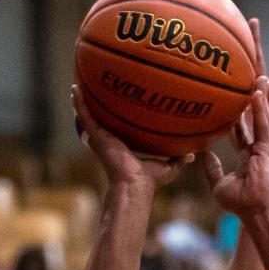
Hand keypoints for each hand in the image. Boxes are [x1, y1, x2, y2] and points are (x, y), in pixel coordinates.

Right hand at [72, 86, 191, 191]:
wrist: (135, 184)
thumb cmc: (149, 181)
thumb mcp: (168, 167)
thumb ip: (179, 159)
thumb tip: (193, 154)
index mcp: (124, 147)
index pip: (120, 130)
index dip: (118, 118)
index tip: (118, 105)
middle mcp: (110, 141)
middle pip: (102, 120)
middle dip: (98, 107)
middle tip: (95, 90)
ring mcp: (101, 138)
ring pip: (89, 116)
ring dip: (83, 102)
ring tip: (78, 85)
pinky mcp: (95, 136)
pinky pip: (84, 115)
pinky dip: (79, 102)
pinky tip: (75, 88)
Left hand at [203, 83, 268, 218]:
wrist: (254, 212)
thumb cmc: (238, 203)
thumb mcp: (218, 183)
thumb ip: (211, 167)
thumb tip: (200, 152)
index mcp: (246, 155)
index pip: (238, 131)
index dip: (234, 116)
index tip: (228, 99)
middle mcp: (255, 148)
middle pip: (251, 118)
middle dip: (249, 100)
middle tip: (245, 80)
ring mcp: (263, 147)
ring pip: (260, 117)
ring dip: (258, 97)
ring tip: (257, 76)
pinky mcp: (267, 148)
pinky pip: (263, 124)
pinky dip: (260, 109)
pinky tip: (257, 93)